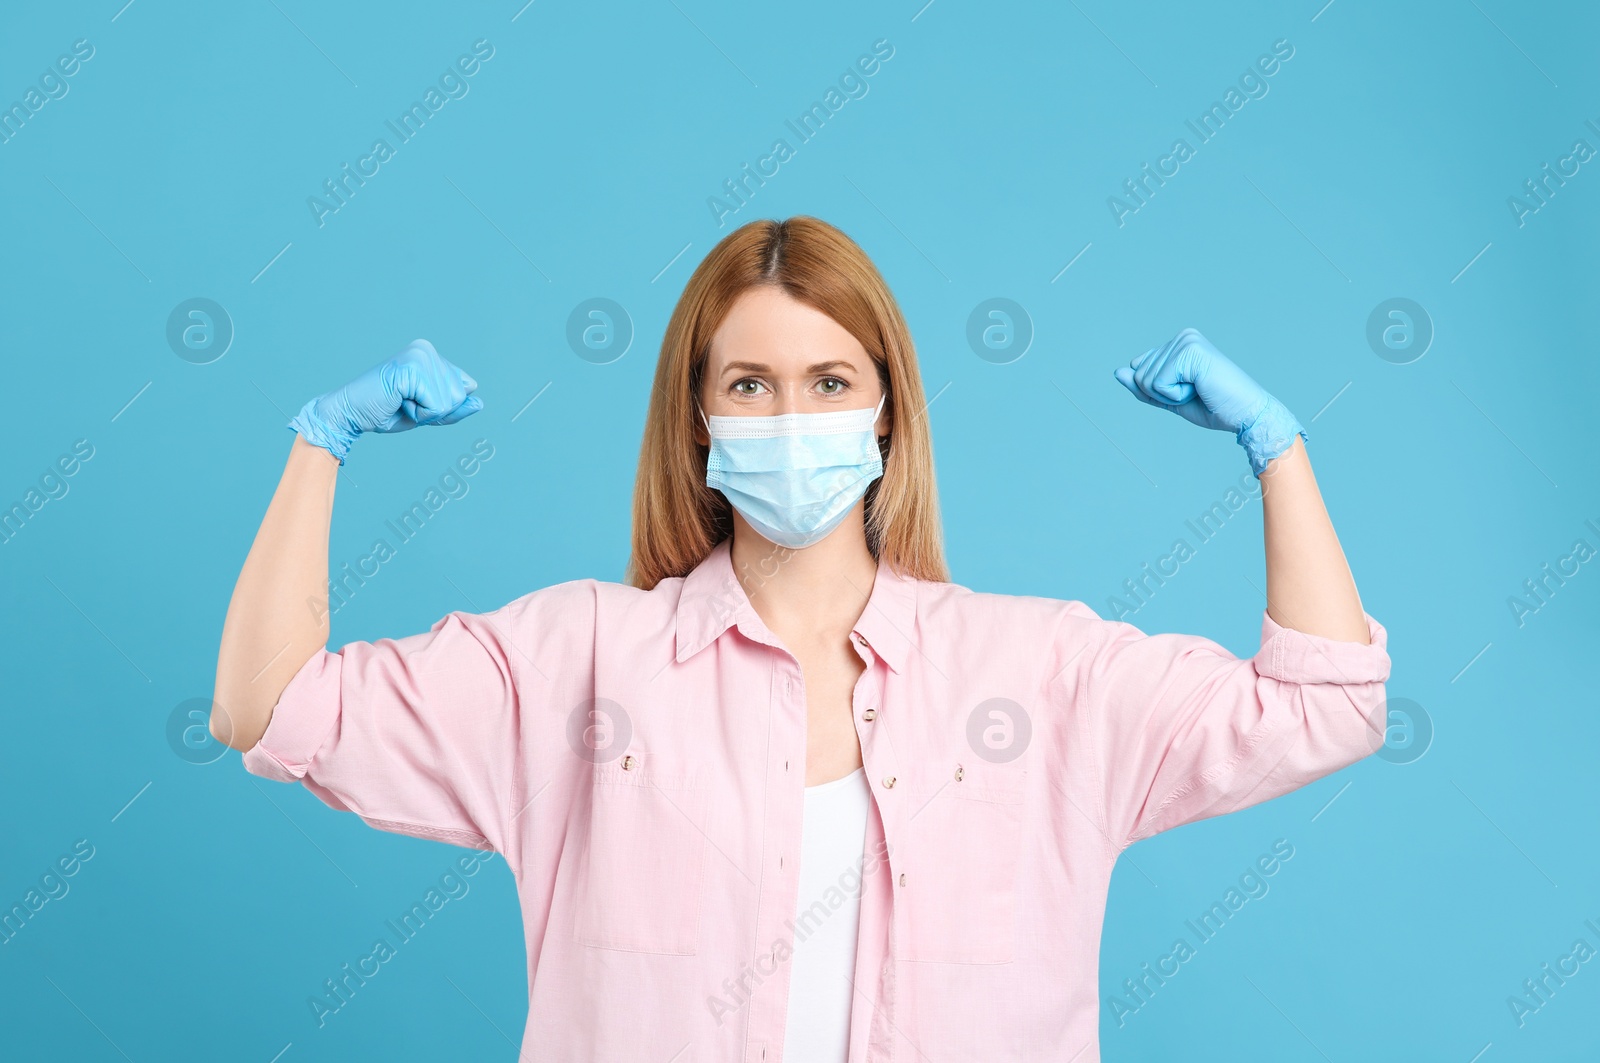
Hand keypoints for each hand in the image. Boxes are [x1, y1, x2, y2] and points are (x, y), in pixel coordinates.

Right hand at [287, 339, 481, 463]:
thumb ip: (454, 408)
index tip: (413, 401)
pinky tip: (398, 402)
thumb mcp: (428, 413)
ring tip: (400, 402)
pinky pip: (438, 406)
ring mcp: (419, 356)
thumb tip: (480, 402)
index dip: (443, 406)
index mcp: (430, 354)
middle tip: (404, 403)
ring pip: (451, 401)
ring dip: (426, 413)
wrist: (351, 414)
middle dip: (435, 411)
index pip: (465, 387)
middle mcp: (426, 349)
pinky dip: (421, 414)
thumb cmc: (386, 412)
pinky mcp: (412, 369)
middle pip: (460, 395)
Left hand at [1113, 328, 1305, 475]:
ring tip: (1199, 390)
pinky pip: (1157, 382)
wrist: (1243, 415)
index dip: (1157, 391)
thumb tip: (1118, 373)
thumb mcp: (1169, 398)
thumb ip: (1142, 386)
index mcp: (1178, 343)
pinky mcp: (1189, 351)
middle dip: (1162, 394)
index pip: (1138, 369)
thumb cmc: (1213, 406)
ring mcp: (1186, 341)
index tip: (1188, 391)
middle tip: (1196, 393)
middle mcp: (1182, 337)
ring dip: (1170, 395)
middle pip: (1139, 374)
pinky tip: (1200, 388)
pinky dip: (1175, 395)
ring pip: (1145, 379)